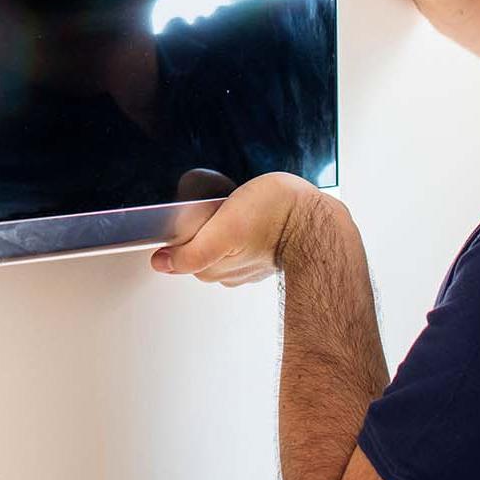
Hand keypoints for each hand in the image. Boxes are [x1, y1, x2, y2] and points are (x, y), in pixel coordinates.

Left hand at [150, 172, 321, 286]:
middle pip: (198, 248)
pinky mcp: (265, 252)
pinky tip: (250, 214)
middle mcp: (231, 272)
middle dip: (200, 230)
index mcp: (216, 269)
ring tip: (234, 208)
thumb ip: (191, 252)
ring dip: (222, 227)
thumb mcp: (224, 229)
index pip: (181, 254)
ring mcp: (249, 263)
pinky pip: (241, 240)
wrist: (318, 219)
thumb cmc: (276, 218)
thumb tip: (161, 264)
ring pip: (220, 244)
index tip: (192, 216)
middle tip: (214, 208)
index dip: (180, 233)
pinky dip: (241, 227)